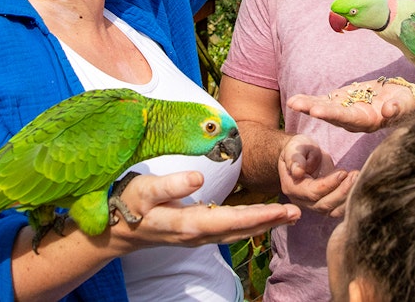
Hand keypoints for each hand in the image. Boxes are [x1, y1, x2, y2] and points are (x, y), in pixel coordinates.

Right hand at [110, 171, 299, 247]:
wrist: (117, 230)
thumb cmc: (130, 203)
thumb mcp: (145, 190)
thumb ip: (171, 184)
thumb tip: (199, 178)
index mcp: (186, 224)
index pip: (228, 220)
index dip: (256, 216)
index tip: (280, 210)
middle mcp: (196, 234)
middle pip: (238, 229)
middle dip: (268, 221)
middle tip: (297, 213)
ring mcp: (198, 237)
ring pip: (236, 231)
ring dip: (264, 223)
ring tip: (289, 215)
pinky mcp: (198, 233)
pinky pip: (229, 230)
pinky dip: (250, 224)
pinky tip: (265, 218)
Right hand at [277, 134, 354, 217]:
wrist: (302, 156)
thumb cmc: (298, 150)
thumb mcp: (294, 149)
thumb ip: (295, 159)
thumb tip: (297, 171)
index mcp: (292, 187)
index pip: (312, 192)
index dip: (329, 184)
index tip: (343, 172)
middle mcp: (302, 201)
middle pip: (324, 205)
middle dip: (342, 192)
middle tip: (355, 175)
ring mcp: (314, 205)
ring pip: (333, 211)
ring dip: (348, 197)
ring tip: (357, 178)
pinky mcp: (326, 204)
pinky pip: (339, 209)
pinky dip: (350, 200)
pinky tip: (357, 184)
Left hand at [287, 78, 414, 132]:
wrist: (401, 99)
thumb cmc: (406, 103)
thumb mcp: (406, 105)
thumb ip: (398, 109)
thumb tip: (389, 111)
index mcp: (368, 121)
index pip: (348, 118)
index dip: (332, 114)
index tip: (317, 111)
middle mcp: (354, 120)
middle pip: (332, 115)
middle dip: (314, 109)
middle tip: (296, 105)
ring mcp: (346, 111)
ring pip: (325, 109)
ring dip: (308, 105)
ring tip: (291, 102)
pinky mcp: (342, 102)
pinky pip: (324, 101)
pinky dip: (311, 100)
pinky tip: (295, 99)